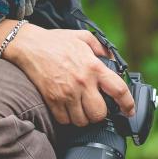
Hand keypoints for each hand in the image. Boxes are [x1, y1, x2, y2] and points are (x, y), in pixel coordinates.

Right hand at [4, 23, 135, 125]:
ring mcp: (67, 93)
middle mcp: (82, 82)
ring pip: (82, 120)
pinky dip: (68, 119)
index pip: (119, 90)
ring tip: (80, 108)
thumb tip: (113, 60)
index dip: (128, 104)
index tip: (129, 111)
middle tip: (96, 108)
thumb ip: (101, 48)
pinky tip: (67, 109)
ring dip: (83, 118)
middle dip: (100, 114)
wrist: (28, 45)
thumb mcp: (83, 37)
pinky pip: (65, 120)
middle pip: (99, 113)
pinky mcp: (52, 100)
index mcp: (94, 67)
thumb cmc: (56, 41)